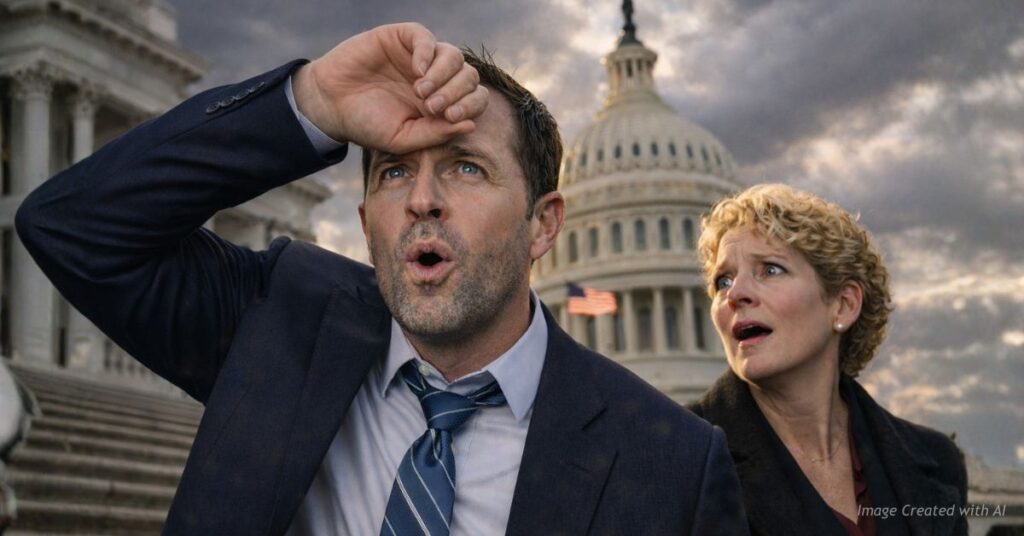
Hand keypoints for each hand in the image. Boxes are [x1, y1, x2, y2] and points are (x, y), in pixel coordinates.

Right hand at [293, 23, 488, 154]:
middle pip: (469, 76)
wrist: (330, 106)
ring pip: (453, 55)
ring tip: (422, 92)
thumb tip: (471, 125)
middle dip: (457, 93)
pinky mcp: (400, 39)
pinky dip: (428, 52)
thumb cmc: (367, 124)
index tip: (450, 117)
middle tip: (432, 106)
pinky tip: (418, 71)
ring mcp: (419, 58)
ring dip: (444, 75)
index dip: (470, 106)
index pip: (475, 98)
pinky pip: (425, 37)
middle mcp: (436, 79)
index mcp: (442, 103)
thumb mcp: (403, 138)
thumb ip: (436, 133)